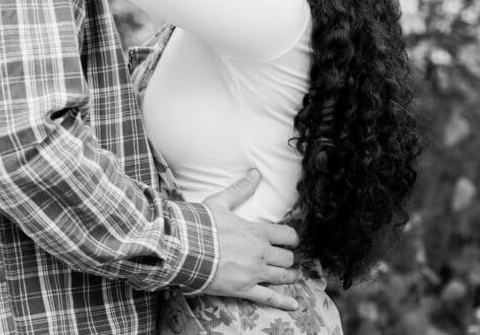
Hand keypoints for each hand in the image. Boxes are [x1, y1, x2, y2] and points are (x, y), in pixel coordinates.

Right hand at [202, 170, 300, 309]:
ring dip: (290, 276)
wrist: (185, 248)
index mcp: (257, 231)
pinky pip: (269, 298)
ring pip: (282, 276)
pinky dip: (283, 302)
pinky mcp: (244, 290)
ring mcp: (254, 273)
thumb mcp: (220, 202)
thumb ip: (241, 189)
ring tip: (294, 275)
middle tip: (286, 257)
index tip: (290, 239)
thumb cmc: (201, 224)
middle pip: (287, 257)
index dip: (292, 238)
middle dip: (288, 257)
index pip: (287, 235)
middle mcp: (261, 253)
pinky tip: (294, 306)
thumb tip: (255, 173)